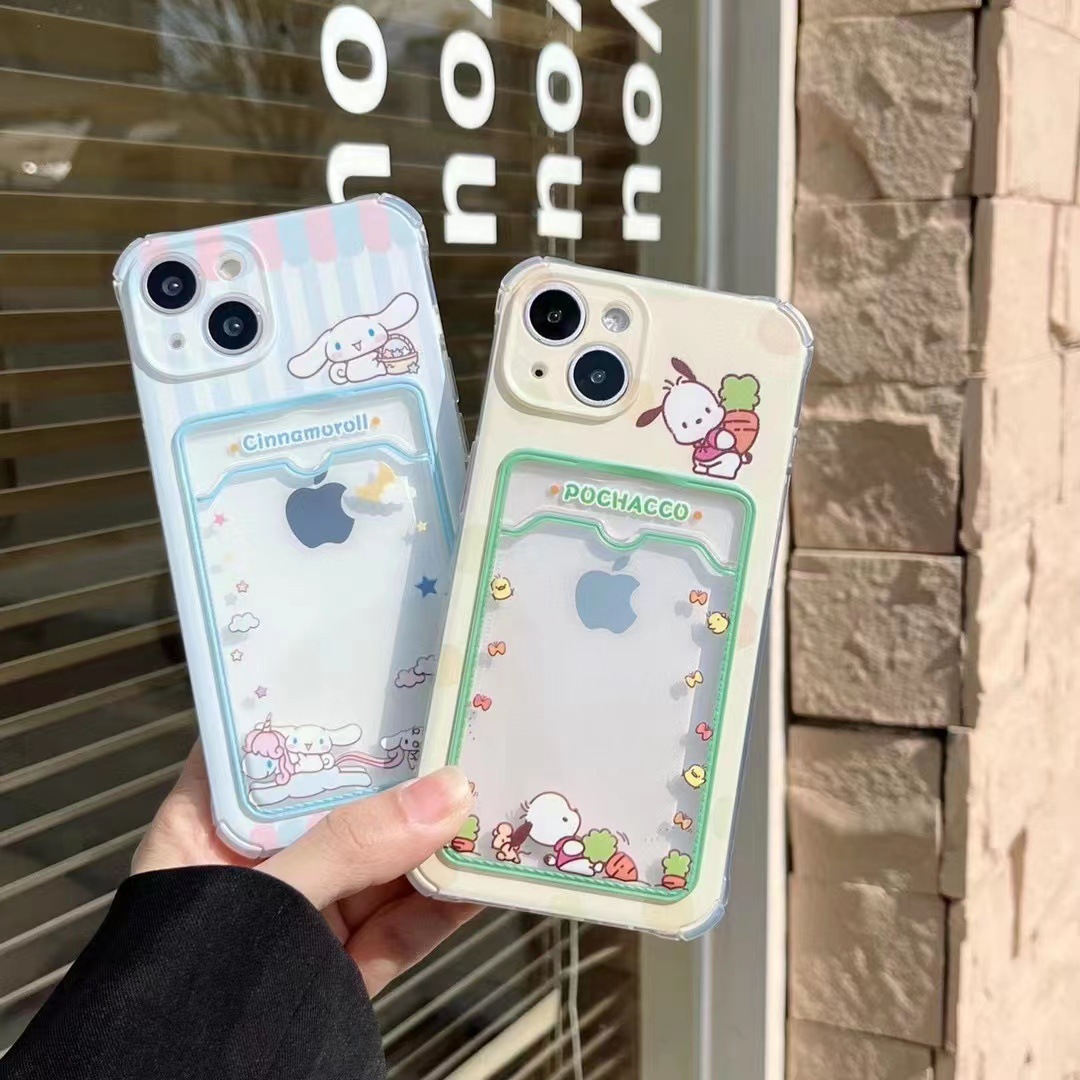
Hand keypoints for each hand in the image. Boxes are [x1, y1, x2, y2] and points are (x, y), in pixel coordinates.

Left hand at [133, 743, 479, 996]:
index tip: (384, 672)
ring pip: (382, 864)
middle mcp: (259, 868)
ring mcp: (305, 919)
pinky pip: (402, 926)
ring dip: (438, 839)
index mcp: (206, 832)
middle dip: (402, 775)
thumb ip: (350, 846)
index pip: (264, 750)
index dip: (320, 710)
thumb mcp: (267, 898)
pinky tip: (488, 875)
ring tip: (495, 796)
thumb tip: (451, 793)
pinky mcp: (343, 969)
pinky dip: (446, 904)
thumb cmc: (194, 988)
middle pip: (340, 805)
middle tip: (463, 728)